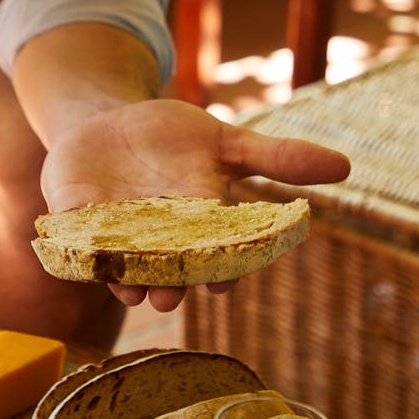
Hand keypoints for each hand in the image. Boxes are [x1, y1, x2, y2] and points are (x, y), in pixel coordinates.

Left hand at [40, 98, 349, 311]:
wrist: (104, 121)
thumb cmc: (170, 138)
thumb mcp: (225, 140)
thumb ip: (277, 157)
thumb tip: (346, 165)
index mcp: (196, 223)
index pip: (213, 256)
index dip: (217, 271)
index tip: (222, 281)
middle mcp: (155, 239)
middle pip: (165, 271)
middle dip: (168, 286)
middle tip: (169, 297)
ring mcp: (112, 232)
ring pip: (119, 266)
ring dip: (124, 279)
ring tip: (130, 288)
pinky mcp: (72, 219)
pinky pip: (73, 240)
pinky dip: (76, 247)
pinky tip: (80, 252)